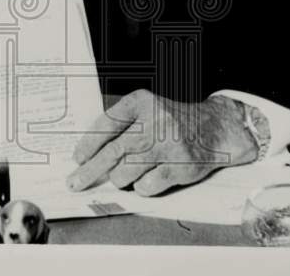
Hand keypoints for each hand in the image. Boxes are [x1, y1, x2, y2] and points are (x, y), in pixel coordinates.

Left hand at [67, 90, 260, 196]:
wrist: (214, 127)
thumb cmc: (173, 121)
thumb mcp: (148, 109)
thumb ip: (122, 124)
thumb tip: (89, 153)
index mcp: (142, 102)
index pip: (107, 124)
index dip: (88, 144)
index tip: (78, 158)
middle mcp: (155, 121)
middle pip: (113, 152)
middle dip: (90, 171)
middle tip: (75, 182)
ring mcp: (169, 145)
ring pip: (127, 172)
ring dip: (119, 179)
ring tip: (123, 175)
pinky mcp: (180, 166)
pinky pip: (147, 186)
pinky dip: (141, 187)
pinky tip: (146, 179)